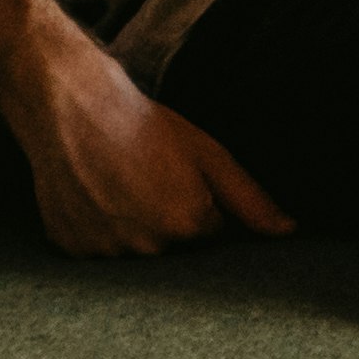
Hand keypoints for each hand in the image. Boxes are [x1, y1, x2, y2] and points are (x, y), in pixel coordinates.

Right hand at [11, 44, 291, 256]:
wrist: (72, 107)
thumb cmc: (146, 127)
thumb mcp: (209, 155)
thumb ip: (251, 200)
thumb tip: (288, 232)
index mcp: (188, 226)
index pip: (212, 235)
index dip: (200, 204)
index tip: (178, 178)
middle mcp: (147, 248)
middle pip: (173, 248)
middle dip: (167, 220)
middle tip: (145, 178)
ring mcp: (104, 252)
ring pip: (133, 251)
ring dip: (131, 227)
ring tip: (118, 184)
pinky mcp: (70, 249)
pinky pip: (96, 249)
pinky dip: (98, 229)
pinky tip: (94, 195)